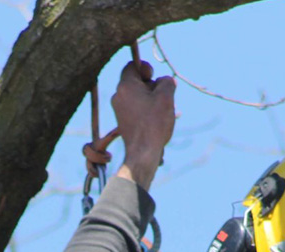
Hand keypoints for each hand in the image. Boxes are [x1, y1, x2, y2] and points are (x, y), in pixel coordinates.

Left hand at [111, 62, 175, 189]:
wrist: (142, 153)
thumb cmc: (154, 123)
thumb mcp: (166, 96)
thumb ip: (166, 81)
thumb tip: (164, 81)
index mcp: (125, 86)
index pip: (132, 65)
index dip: (145, 67)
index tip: (154, 77)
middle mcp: (118, 96)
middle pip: (135, 81)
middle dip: (151, 85)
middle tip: (162, 96)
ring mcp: (118, 110)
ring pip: (136, 95)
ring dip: (150, 98)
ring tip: (160, 110)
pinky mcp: (122, 121)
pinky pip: (134, 108)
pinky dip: (145, 109)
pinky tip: (155, 120)